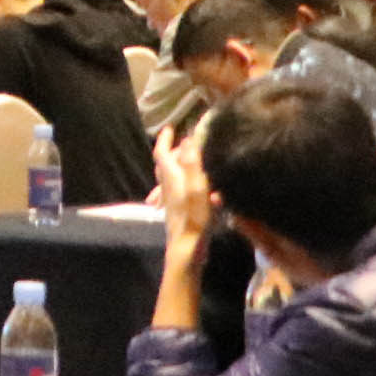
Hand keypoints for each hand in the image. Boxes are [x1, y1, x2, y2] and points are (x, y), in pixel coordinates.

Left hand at [155, 125, 213, 253]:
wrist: (187, 248)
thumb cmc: (193, 217)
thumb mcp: (196, 187)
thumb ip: (192, 163)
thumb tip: (187, 139)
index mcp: (170, 177)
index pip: (162, 152)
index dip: (165, 139)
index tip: (170, 128)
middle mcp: (168, 186)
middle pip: (167, 164)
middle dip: (175, 151)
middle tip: (188, 142)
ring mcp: (172, 199)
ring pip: (174, 177)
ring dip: (183, 167)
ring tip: (198, 162)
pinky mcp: (180, 210)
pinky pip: (184, 191)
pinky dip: (194, 185)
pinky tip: (213, 195)